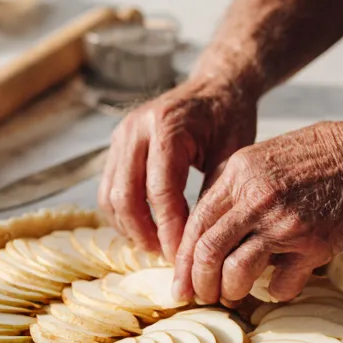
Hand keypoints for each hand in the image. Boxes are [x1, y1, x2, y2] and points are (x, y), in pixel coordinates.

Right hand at [98, 76, 257, 260]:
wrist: (216, 84)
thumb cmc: (230, 118)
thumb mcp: (233, 156)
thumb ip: (212, 195)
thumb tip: (199, 244)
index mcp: (166, 127)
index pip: (161, 191)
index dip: (170, 229)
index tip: (184, 256)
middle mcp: (135, 129)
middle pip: (126, 197)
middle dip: (145, 234)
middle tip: (169, 257)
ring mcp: (120, 136)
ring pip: (110, 196)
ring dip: (130, 227)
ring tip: (158, 246)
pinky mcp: (116, 145)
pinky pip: (109, 189)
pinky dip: (124, 214)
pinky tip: (147, 227)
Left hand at [173, 120, 342, 303]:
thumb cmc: (320, 155)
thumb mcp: (262, 157)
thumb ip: (233, 188)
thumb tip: (208, 228)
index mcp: (237, 175)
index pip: (195, 224)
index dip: (183, 259)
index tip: (180, 280)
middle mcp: (255, 199)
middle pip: (207, 251)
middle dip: (199, 282)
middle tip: (201, 296)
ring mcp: (283, 223)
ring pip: (236, 271)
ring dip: (230, 291)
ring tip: (233, 296)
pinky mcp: (313, 245)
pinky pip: (281, 284)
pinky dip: (276, 292)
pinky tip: (278, 287)